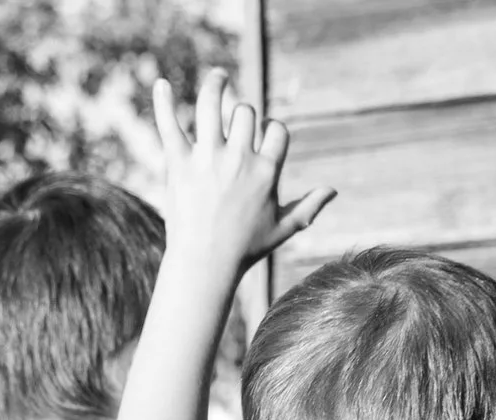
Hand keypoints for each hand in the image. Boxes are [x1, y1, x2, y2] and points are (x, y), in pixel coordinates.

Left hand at [147, 68, 334, 273]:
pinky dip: (163, 102)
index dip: (272, 128)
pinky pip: (169, 124)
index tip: (264, 136)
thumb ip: (309, 207)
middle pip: (245, 112)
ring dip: (214, 85)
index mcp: (266, 172)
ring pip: (210, 105)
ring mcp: (207, 158)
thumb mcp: (283, 228)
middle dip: (243, 114)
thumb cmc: (246, 249)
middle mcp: (238, 159)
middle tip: (236, 122)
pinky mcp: (178, 163)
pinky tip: (161, 83)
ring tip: (218, 78)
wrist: (205, 265)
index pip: (276, 129)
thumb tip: (333, 191)